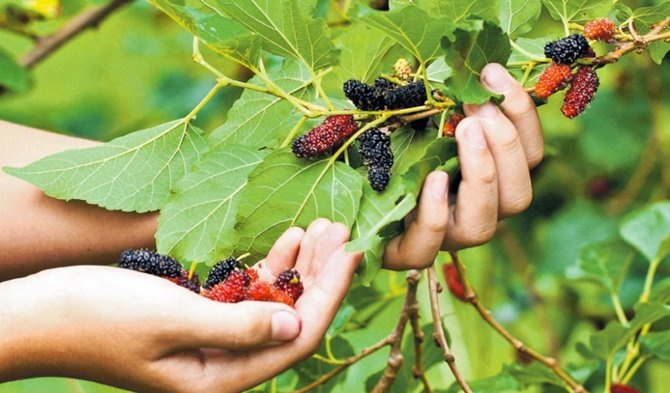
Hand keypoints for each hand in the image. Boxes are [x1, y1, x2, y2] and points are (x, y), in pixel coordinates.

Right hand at [0, 220, 360, 392]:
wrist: (37, 313)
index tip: (353, 252)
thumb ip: (238, 325)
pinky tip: (287, 240)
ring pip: (272, 302)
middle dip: (320, 276)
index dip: (329, 295)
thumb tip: (296, 324)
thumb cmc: (94, 317)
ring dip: (298, 266)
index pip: (295, 337)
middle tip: (343, 231)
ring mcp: (210, 339)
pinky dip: (267, 267)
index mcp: (219, 378)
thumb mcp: (171, 318)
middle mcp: (221, 364)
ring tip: (322, 227)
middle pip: (291, 318)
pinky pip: (245, 292)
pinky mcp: (196, 315)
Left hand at [383, 63, 542, 268]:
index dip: (522, 117)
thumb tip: (477, 66)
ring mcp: (442, 237)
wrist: (339, 183)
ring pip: (484, 226)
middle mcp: (474, 211)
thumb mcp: (419, 116)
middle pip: (518, 196)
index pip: (528, 157)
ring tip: (463, 130)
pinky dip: (434, 212)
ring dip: (481, 174)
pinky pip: (427, 246)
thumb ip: (450, 101)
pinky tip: (433, 177)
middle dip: (504, 146)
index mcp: (489, 179)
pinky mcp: (402, 251)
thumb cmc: (387, 142)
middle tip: (476, 107)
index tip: (493, 75)